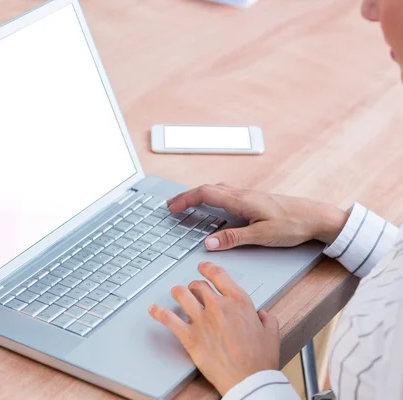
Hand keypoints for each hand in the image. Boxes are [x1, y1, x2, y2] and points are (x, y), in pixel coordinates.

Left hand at [148, 262, 279, 395]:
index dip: (208, 268)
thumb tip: (262, 315)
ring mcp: (201, 320)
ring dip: (178, 292)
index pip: (218, 274)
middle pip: (198, 285)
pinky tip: (153, 309)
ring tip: (176, 293)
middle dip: (195, 285)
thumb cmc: (259, 360)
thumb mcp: (271, 334)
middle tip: (193, 289)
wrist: (248, 380)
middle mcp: (218, 306)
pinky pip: (168, 319)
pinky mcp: (189, 336)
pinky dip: (158, 312)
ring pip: (181, 295)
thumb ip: (266, 319)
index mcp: (238, 302)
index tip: (203, 268)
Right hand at [167, 183, 347, 250]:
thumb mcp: (262, 236)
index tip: (172, 208)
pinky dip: (211, 197)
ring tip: (187, 204)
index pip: (205, 194)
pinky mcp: (254, 199)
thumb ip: (233, 238)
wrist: (317, 217)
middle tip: (172, 206)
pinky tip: (213, 205)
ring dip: (198, 195)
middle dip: (187, 197)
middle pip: (207, 189)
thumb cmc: (294, 225)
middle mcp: (242, 194)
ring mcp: (248, 195)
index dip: (185, 200)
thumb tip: (208, 242)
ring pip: (216, 190)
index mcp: (241, 200)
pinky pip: (225, 194)